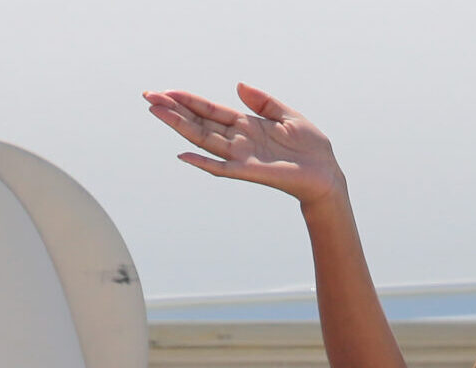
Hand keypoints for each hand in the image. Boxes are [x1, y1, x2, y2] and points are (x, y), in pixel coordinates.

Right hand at [144, 84, 344, 207]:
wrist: (326, 173)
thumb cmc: (310, 147)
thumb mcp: (287, 114)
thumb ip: (262, 101)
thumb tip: (238, 85)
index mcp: (246, 125)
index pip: (211, 110)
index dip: (189, 101)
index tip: (166, 92)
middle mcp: (238, 140)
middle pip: (199, 123)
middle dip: (174, 110)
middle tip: (148, 97)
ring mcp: (242, 157)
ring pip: (204, 140)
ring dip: (180, 127)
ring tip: (158, 113)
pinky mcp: (251, 172)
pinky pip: (222, 168)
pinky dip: (203, 163)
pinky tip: (184, 156)